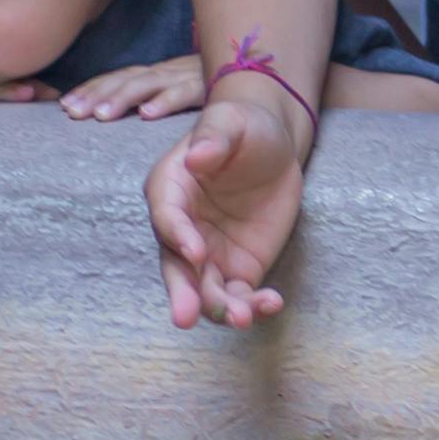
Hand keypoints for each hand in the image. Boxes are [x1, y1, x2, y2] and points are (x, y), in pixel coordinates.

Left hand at [61, 55, 210, 119]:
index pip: (118, 78)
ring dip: (122, 98)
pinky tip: (148, 114)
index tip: (64, 106)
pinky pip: (185, 92)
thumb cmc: (215, 87)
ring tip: (100, 115)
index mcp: (157, 74)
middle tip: (71, 113)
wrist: (260, 71)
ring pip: (148, 84)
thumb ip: (154, 98)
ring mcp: (186, 77)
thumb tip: (112, 116)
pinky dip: (165, 101)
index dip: (90, 89)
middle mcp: (167, 72)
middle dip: (96, 94)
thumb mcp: (179, 90)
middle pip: (125, 80)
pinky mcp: (208, 86)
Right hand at [148, 78, 309, 328]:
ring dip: (221, 308)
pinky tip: (271, 304)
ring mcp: (209, 254)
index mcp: (170, 190)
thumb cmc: (243, 127)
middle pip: (176, 268)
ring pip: (206, 290)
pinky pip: (241, 294)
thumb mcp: (230, 122)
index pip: (167, 218)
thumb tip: (197, 155)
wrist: (271, 146)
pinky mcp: (238, 268)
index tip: (196, 253)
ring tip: (243, 317)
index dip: (178, 236)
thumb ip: (214, 137)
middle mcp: (182, 229)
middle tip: (186, 317)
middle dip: (182, 293)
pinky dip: (253, 305)